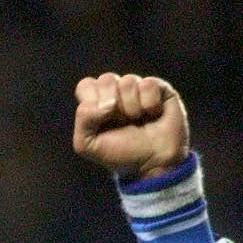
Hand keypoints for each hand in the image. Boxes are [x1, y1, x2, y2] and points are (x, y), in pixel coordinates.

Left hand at [73, 73, 188, 179]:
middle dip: (112, 105)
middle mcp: (116, 92)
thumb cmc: (120, 154)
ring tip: (138, 121)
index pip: (86, 85)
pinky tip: (153, 115)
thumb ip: (83, 119)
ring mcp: (138, 88)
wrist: (153, 163)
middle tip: (122, 123)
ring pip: (128, 81)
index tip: (101, 121)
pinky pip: (148, 84)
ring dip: (132, 108)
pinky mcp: (159, 88)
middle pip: (106, 79)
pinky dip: (149, 104)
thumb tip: (107, 102)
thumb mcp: (87, 145)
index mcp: (96, 103)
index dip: (92, 101)